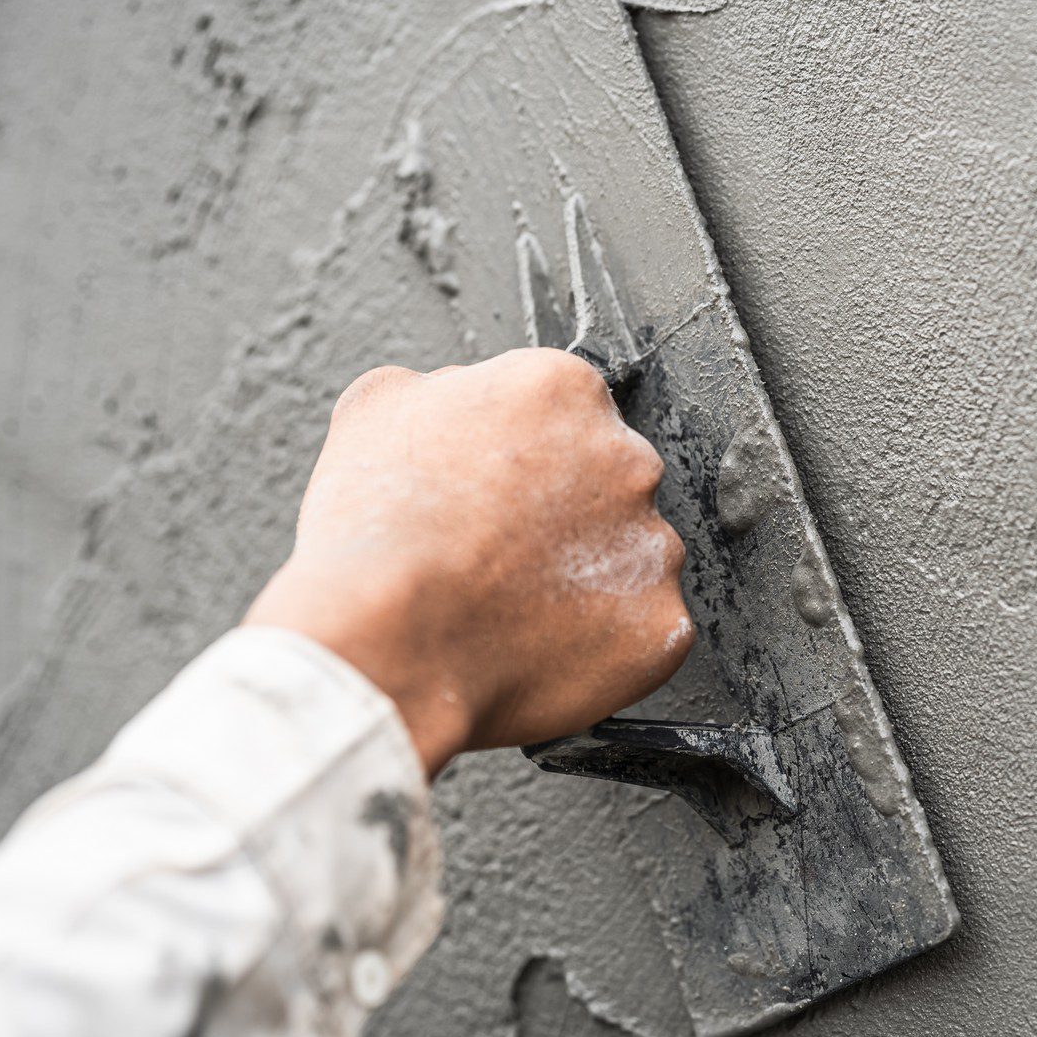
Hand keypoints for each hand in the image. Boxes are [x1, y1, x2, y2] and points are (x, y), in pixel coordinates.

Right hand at [244, 349, 692, 776]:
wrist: (386, 639)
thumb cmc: (374, 530)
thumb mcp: (375, 408)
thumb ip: (442, 386)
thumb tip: (462, 395)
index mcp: (566, 390)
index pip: (567, 413)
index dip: (525, 458)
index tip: (496, 492)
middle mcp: (630, 460)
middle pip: (612, 483)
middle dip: (569, 515)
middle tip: (502, 554)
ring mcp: (655, 548)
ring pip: (634, 561)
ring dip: (591, 581)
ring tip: (514, 609)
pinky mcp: (662, 627)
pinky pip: (642, 634)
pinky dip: (603, 647)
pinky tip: (540, 650)